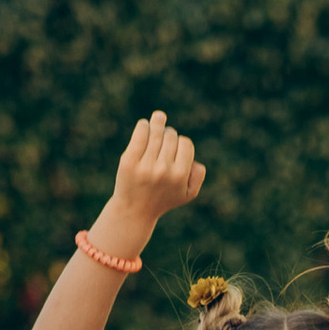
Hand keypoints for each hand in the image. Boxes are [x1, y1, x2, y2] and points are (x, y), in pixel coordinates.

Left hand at [104, 110, 206, 240]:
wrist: (134, 210)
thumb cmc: (164, 199)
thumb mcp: (188, 194)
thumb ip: (199, 176)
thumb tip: (194, 159)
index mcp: (180, 175)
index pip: (185, 143)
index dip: (181, 142)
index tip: (174, 147)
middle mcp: (163, 170)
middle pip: (171, 136)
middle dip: (169, 134)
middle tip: (164, 138)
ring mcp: (145, 165)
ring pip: (156, 132)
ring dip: (157, 123)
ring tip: (158, 119)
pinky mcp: (129, 161)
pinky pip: (140, 134)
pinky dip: (144, 126)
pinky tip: (145, 126)